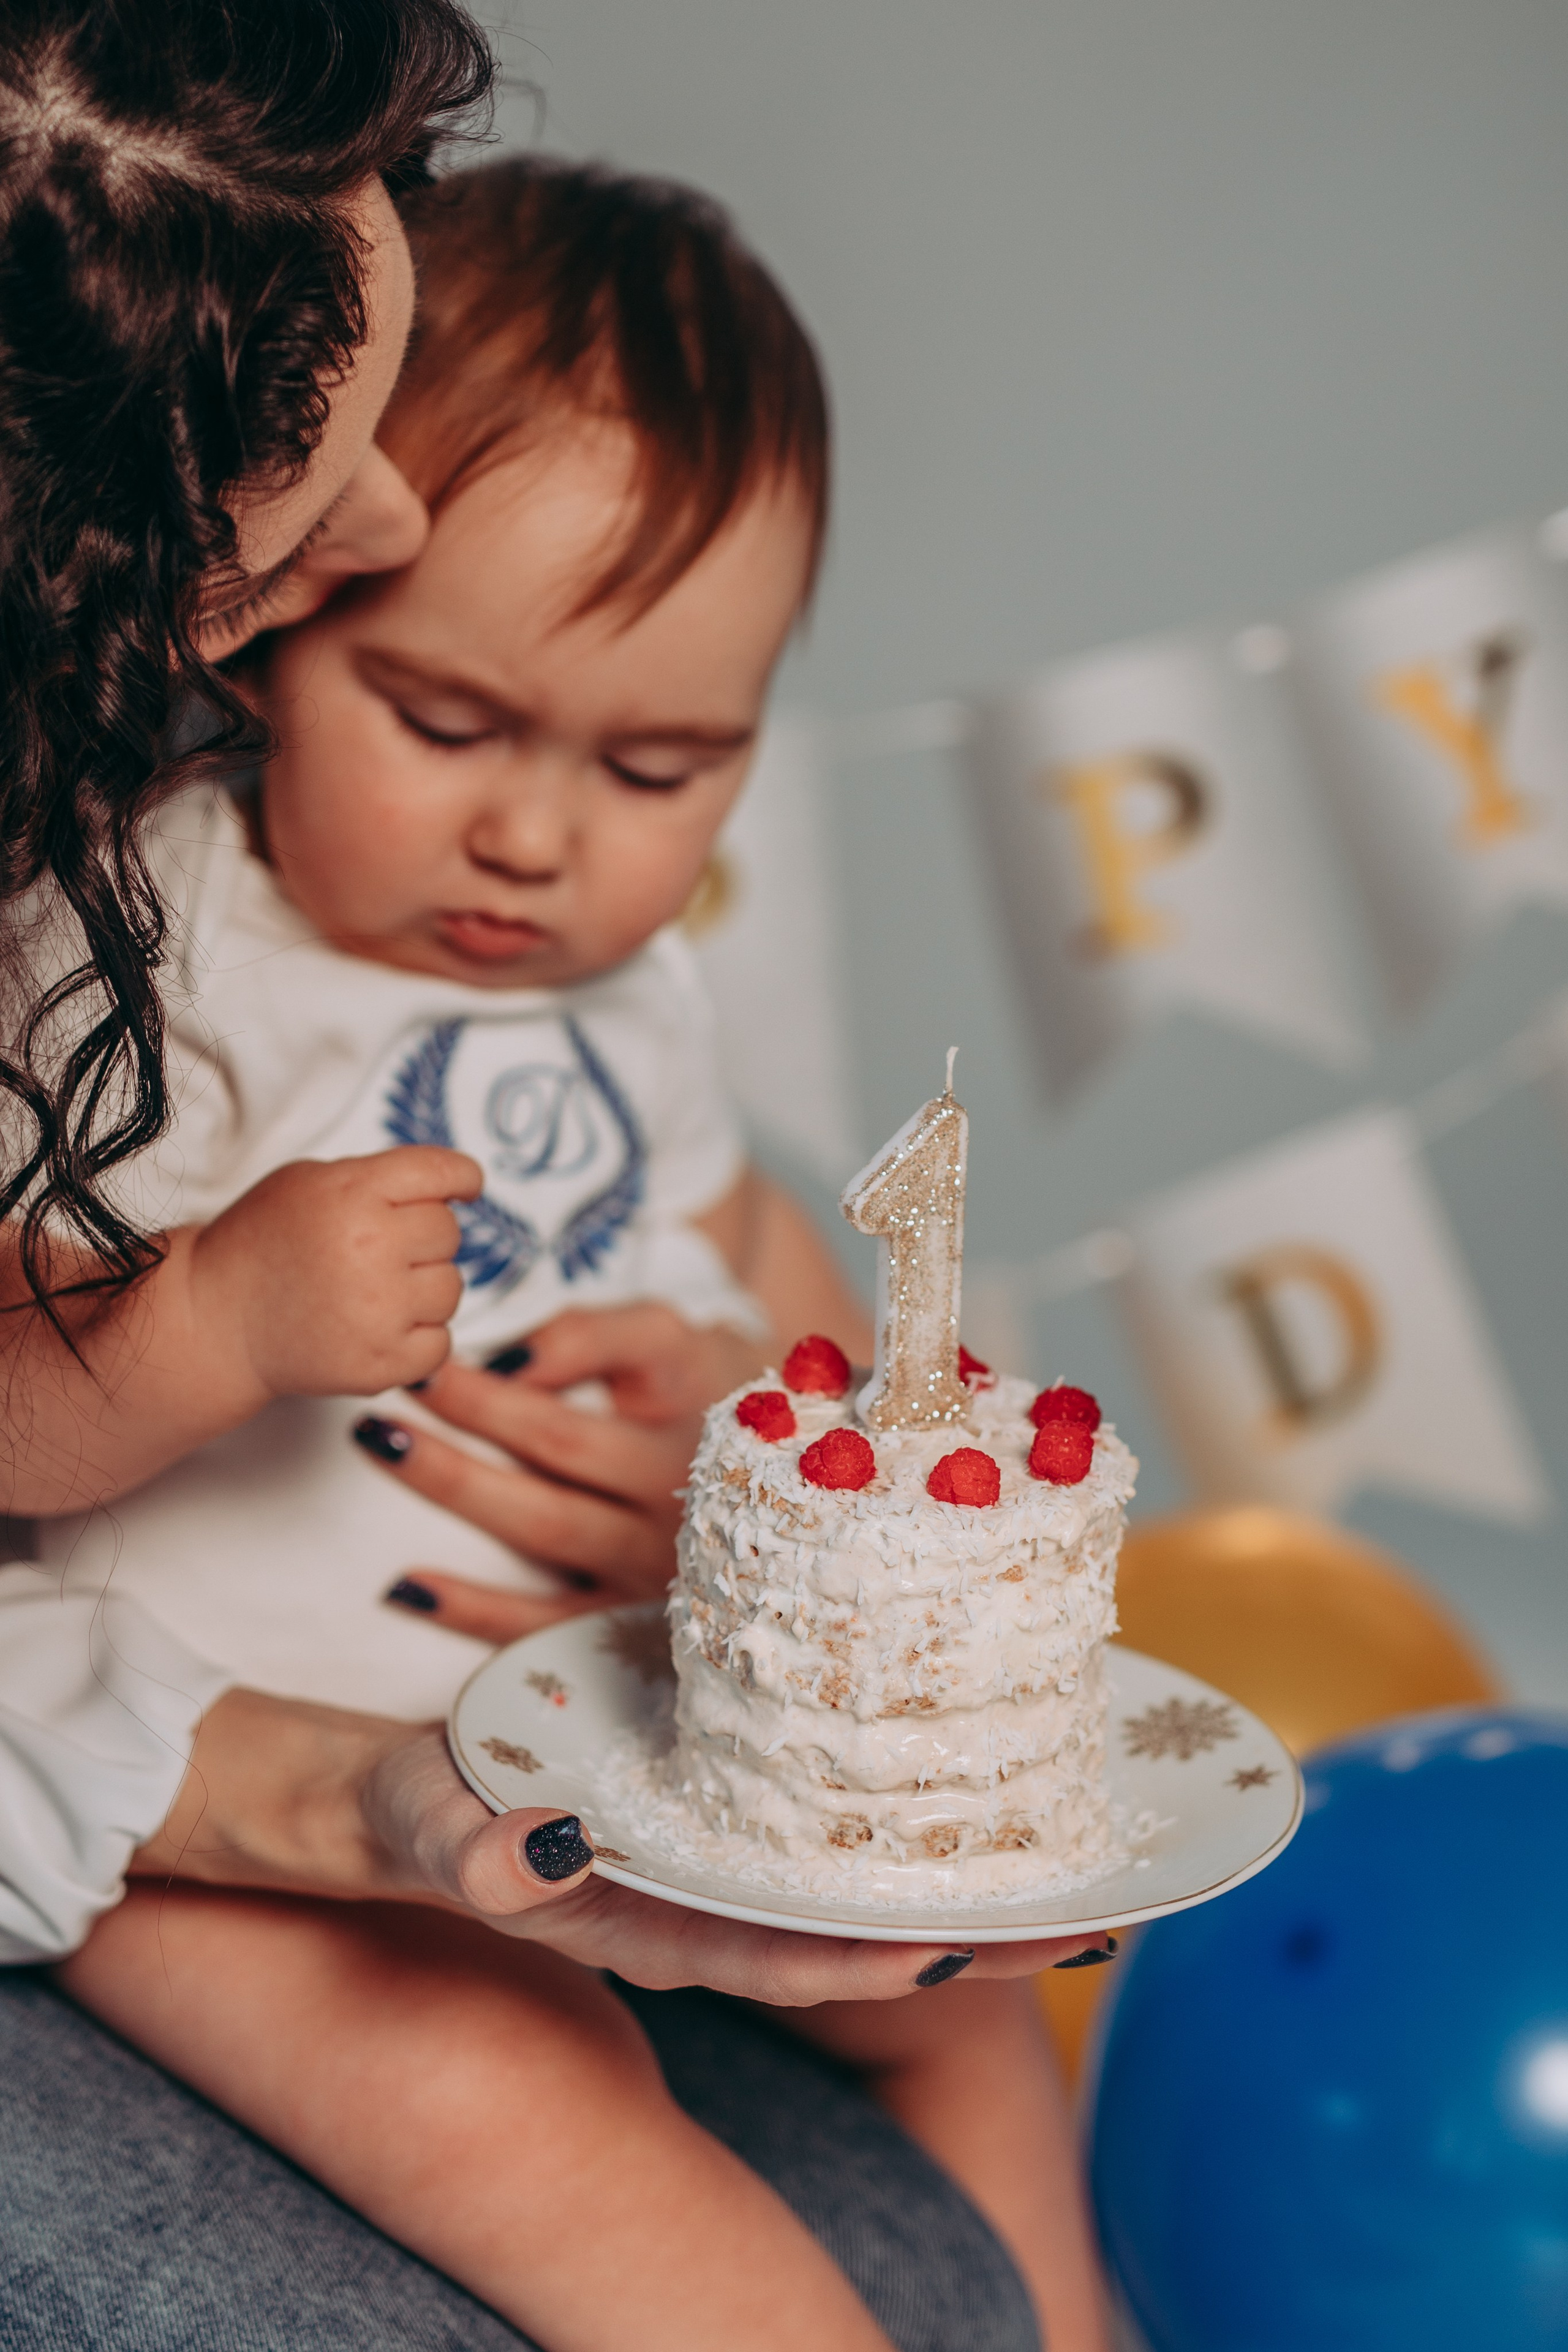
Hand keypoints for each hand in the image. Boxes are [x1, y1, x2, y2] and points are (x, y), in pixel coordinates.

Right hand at [191, 1146, 481, 1399]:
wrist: (216, 1319)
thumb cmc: (262, 1245)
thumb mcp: (309, 1182)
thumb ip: (377, 1178)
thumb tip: (450, 1187)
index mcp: (354, 1194)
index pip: (442, 1172)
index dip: (463, 1178)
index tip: (467, 1186)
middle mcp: (371, 1248)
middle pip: (449, 1232)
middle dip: (424, 1238)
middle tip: (381, 1250)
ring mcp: (378, 1311)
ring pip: (451, 1288)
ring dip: (424, 1288)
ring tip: (375, 1290)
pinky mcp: (379, 1364)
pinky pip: (441, 1343)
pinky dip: (418, 1337)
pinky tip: (380, 1326)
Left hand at [360, 1302, 763, 1602]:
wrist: (772, 1476)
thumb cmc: (691, 1393)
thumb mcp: (664, 1341)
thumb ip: (592, 1336)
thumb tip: (507, 1361)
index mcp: (688, 1409)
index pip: (600, 1379)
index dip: (512, 1376)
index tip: (436, 1359)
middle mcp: (681, 1490)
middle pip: (559, 1453)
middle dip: (470, 1418)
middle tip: (392, 1398)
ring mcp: (656, 1564)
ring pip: (546, 1528)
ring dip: (458, 1488)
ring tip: (385, 1447)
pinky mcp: (627, 1622)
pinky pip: (545, 1621)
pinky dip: (473, 1610)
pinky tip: (406, 1586)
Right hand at [363, 1721, 1110, 2001]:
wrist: (411, 1795)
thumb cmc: (423, 1817)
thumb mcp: (436, 1829)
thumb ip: (474, 1856)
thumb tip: (531, 1856)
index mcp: (657, 1924)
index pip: (786, 1957)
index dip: (879, 1957)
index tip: (971, 1950)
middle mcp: (711, 1905)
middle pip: (858, 1931)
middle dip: (972, 1933)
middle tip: (1095, 1912)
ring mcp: (724, 1859)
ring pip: (862, 1879)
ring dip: (964, 1873)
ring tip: (1081, 1850)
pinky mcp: (727, 1800)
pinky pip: (835, 1818)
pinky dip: (906, 1803)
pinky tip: (973, 1763)